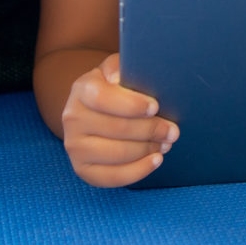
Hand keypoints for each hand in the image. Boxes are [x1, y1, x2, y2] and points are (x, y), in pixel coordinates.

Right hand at [59, 53, 178, 187]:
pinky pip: (111, 177)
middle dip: (151, 130)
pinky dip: (138, 171)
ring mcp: (74, 145)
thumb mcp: (119, 69)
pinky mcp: (82, 168)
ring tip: (166, 143)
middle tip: (173, 130)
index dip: (132, 104)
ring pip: (117, 153)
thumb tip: (120, 77)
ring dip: (147, 150)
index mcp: (82, 89)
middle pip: (116, 128)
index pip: (103, 98)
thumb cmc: (117, 86)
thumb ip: (124, 67)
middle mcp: (72, 118)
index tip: (155, 107)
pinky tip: (155, 160)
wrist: (95, 109)